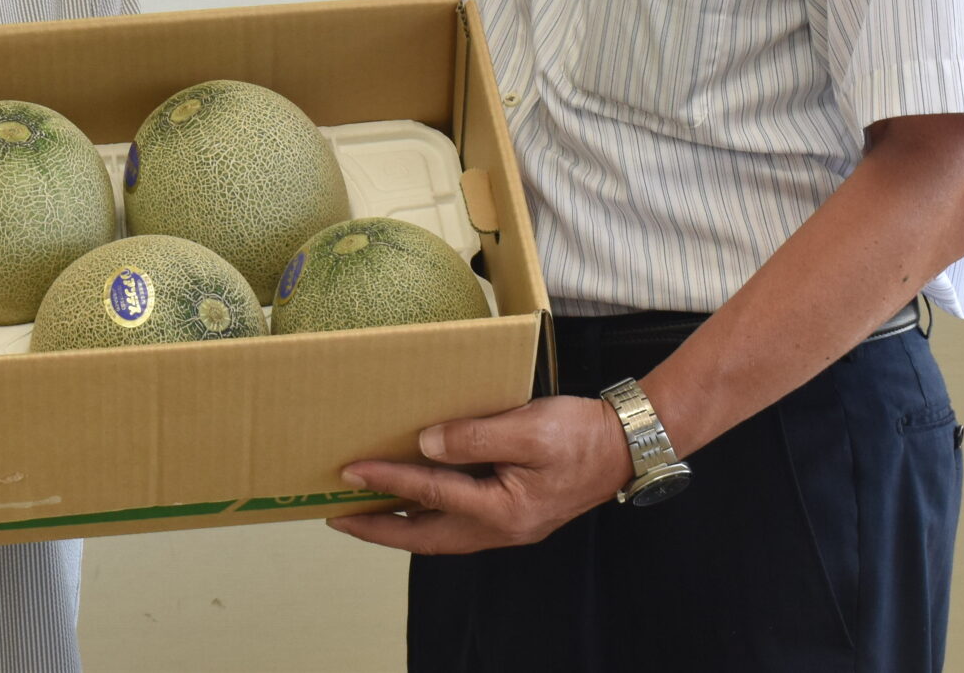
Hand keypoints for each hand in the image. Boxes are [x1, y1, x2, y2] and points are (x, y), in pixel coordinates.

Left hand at [331, 395, 630, 554]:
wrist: (626, 444)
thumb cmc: (580, 434)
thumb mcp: (527, 427)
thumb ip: (474, 436)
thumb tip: (425, 444)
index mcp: (504, 510)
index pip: (431, 496)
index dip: (387, 480)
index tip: (350, 471)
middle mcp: (502, 528)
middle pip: (425, 537)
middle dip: (378, 528)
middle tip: (336, 516)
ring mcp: (508, 526)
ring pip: (440, 534)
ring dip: (399, 526)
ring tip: (362, 511)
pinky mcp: (511, 513)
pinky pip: (456, 521)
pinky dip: (426, 515)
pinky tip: (411, 500)